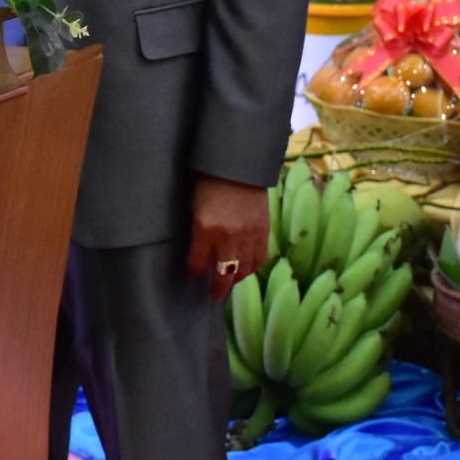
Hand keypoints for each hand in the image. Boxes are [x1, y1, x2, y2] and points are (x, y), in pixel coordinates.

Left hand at [187, 174, 269, 300]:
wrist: (238, 165)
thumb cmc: (209, 183)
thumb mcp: (195, 208)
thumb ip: (199, 234)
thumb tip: (202, 254)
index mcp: (205, 229)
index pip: (198, 264)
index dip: (195, 272)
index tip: (195, 274)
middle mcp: (228, 237)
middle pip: (225, 274)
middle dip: (219, 287)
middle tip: (216, 294)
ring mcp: (248, 235)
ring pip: (245, 269)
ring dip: (237, 278)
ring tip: (232, 280)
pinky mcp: (264, 230)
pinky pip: (260, 258)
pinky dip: (253, 266)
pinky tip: (247, 266)